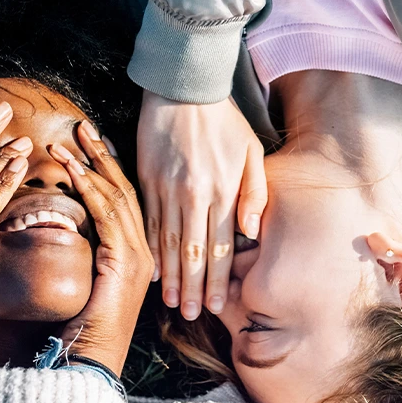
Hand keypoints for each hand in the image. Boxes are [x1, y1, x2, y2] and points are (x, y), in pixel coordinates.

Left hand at [48, 121, 153, 376]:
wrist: (86, 366)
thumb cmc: (78, 334)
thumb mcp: (83, 286)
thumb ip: (83, 257)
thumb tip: (62, 230)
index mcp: (136, 257)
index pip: (124, 202)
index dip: (107, 169)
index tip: (89, 143)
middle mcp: (144, 253)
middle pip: (125, 191)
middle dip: (102, 157)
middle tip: (83, 127)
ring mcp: (138, 257)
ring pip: (117, 197)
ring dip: (91, 166)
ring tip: (71, 139)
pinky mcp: (124, 262)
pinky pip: (107, 215)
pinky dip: (88, 189)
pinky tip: (72, 169)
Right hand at [137, 92, 266, 319]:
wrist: (183, 87)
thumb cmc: (224, 120)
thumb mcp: (251, 151)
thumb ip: (254, 193)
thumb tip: (251, 232)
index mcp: (221, 190)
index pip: (220, 247)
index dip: (218, 279)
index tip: (216, 304)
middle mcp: (193, 195)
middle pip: (193, 252)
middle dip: (192, 288)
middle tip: (190, 315)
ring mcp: (166, 188)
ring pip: (168, 242)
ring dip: (170, 276)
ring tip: (170, 302)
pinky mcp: (147, 179)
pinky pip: (147, 222)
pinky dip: (150, 249)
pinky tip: (151, 270)